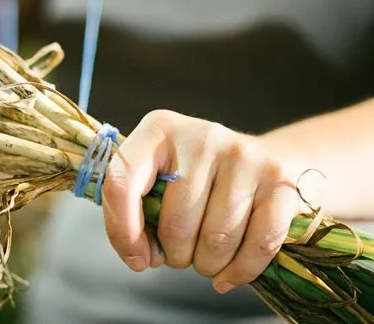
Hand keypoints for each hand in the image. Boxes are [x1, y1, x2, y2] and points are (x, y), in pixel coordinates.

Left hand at [101, 110, 301, 293]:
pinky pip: (259, 245)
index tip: (136, 258)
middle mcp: (200, 137)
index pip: (122, 181)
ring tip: (206, 258)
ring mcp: (243, 156)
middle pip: (175, 224)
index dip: (122, 230)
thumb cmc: (199, 179)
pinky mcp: (280, 181)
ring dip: (207, 265)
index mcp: (159, 130)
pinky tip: (231, 273)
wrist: (269, 160)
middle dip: (174, 256)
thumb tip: (139, 256)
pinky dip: (242, 270)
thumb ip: (136, 209)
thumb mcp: (159, 178)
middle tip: (180, 254)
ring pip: (216, 240)